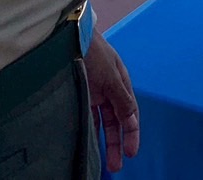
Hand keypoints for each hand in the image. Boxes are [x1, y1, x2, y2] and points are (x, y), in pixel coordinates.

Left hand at [83, 32, 139, 169]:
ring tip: (106, 161)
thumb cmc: (94, 52)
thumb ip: (122, 98)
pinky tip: (90, 143)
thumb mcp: (111, 77)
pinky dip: (90, 130)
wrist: (70, 37)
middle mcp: (110, 90)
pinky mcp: (80, 94)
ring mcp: (95, 93)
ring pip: (102, 122)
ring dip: (105, 140)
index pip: (130, 114)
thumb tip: (132, 117)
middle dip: (118, 143)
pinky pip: (88, 117)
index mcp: (122, 83)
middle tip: (118, 164)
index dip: (132, 134)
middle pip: (117, 122)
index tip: (131, 152)